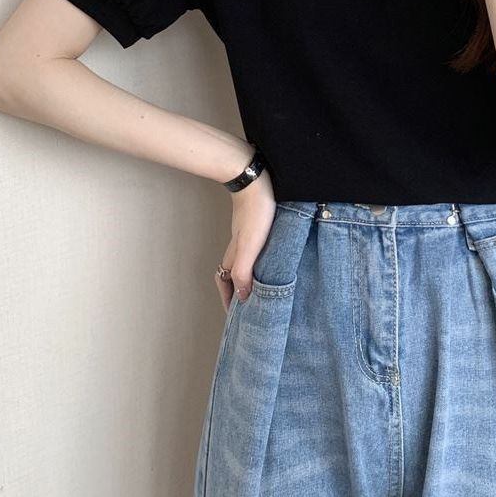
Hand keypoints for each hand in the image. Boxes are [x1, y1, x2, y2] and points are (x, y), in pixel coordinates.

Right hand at [214, 164, 276, 311]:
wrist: (254, 179)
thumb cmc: (255, 211)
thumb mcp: (251, 245)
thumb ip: (244, 270)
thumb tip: (242, 297)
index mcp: (234, 255)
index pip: (225, 283)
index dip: (228, 300)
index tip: (235, 317)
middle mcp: (237, 247)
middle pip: (232, 274)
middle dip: (236, 292)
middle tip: (249, 307)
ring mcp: (245, 236)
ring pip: (242, 262)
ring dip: (247, 277)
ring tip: (259, 289)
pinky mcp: (255, 225)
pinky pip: (253, 251)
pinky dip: (257, 262)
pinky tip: (270, 260)